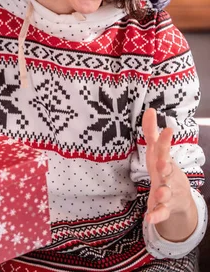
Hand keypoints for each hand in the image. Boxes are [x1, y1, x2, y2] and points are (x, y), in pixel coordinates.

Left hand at [142, 109, 196, 240]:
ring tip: (158, 194)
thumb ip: (151, 131)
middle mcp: (168, 176)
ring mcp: (168, 192)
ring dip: (162, 193)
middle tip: (162, 164)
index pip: (165, 149)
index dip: (166, 140)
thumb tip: (150, 109)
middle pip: (168, 171)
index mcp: (165, 160)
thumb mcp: (156, 150)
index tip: (168, 130)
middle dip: (166, 168)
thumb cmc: (164, 168)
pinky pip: (160, 212)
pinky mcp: (164, 207)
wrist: (179, 198)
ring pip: (166, 193)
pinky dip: (155, 216)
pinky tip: (148, 218)